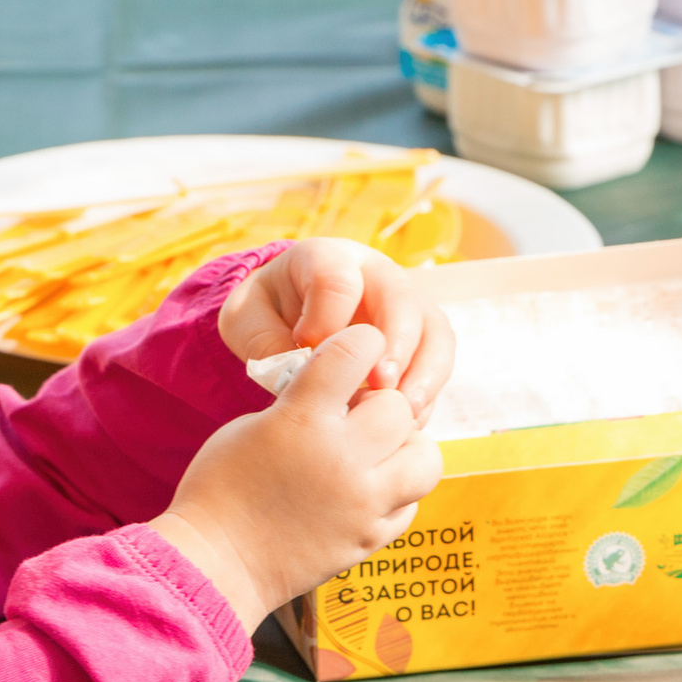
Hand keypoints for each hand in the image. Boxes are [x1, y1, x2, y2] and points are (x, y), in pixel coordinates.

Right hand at [150, 324, 442, 632]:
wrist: (213, 564)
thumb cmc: (219, 491)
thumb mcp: (251, 428)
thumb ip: (302, 406)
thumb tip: (346, 395)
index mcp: (302, 422)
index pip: (356, 353)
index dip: (358, 343)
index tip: (353, 350)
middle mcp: (341, 460)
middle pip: (398, 407)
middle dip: (379, 403)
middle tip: (355, 415)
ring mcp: (362, 504)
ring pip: (425, 457)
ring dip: (405, 449)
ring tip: (375, 455)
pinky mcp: (370, 540)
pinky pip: (409, 505)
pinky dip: (394, 493)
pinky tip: (363, 492)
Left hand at [220, 238, 454, 418]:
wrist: (285, 314)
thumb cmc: (263, 313)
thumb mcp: (244, 320)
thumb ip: (263, 343)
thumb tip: (299, 377)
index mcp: (325, 258)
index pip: (337, 278)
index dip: (326, 316)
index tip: (305, 346)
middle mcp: (374, 275)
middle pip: (400, 299)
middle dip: (394, 344)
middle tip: (378, 385)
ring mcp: (403, 304)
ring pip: (432, 329)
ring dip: (423, 371)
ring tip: (404, 412)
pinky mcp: (419, 338)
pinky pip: (437, 360)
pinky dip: (427, 391)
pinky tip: (407, 423)